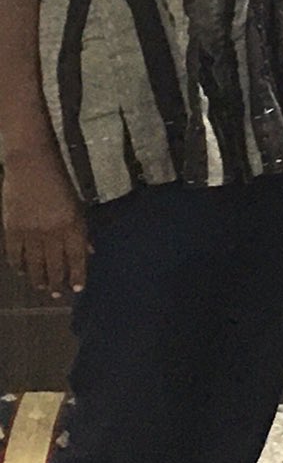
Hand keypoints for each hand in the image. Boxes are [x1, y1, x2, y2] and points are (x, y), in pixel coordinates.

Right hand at [1, 152, 88, 296]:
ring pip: (34, 264)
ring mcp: (30, 233)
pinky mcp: (12, 230)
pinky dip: (19, 266)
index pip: (76, 258)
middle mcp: (52, 233)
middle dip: (57, 282)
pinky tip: (22, 273)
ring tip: (42, 289)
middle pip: (54, 265)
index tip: (77, 289)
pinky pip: (15, 255)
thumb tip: (90, 252)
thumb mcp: (78, 205)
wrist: (31, 166)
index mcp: (72, 225)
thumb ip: (81, 231)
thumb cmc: (60, 183)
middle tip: (57, 295)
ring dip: (38, 279)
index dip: (77, 275)